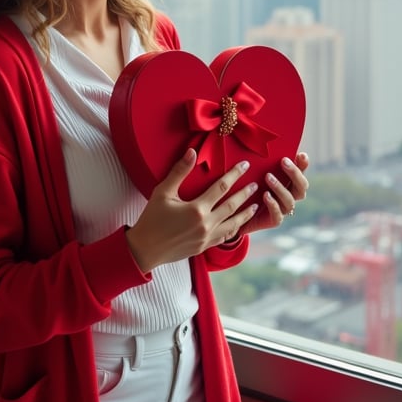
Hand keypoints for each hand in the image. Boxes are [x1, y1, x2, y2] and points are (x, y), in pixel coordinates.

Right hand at [125, 149, 260, 271]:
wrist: (145, 249)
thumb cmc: (152, 218)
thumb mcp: (163, 192)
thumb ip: (179, 171)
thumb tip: (192, 151)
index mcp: (196, 209)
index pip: (222, 187)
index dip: (235, 174)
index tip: (245, 165)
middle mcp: (205, 224)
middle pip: (231, 205)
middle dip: (245, 194)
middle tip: (256, 185)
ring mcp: (206, 238)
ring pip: (233, 224)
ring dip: (245, 214)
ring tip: (255, 206)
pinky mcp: (204, 247)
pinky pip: (224, 237)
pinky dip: (234, 230)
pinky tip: (238, 225)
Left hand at [234, 152, 309, 237]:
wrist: (238, 213)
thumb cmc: (249, 188)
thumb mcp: (256, 174)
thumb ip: (262, 162)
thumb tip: (258, 140)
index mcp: (289, 184)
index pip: (301, 173)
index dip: (303, 165)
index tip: (301, 154)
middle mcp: (290, 196)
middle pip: (301, 187)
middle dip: (294, 173)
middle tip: (283, 161)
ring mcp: (283, 209)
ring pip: (290, 200)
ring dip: (280, 187)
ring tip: (268, 177)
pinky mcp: (274, 220)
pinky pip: (278, 215)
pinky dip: (273, 204)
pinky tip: (266, 195)